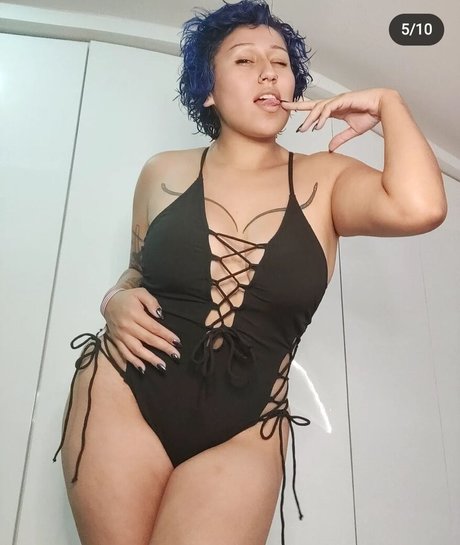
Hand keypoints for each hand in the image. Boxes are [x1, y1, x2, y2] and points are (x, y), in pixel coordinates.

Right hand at [103, 287, 181, 372]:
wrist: (109, 302)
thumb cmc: (128, 298)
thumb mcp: (141, 293)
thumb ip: (151, 302)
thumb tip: (160, 315)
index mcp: (135, 314)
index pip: (154, 327)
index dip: (166, 335)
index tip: (177, 342)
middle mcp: (127, 326)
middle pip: (148, 340)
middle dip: (163, 348)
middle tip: (176, 356)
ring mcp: (121, 335)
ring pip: (136, 350)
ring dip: (150, 359)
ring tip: (162, 366)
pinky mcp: (116, 341)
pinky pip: (124, 354)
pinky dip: (133, 362)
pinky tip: (143, 369)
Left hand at [281, 87, 397, 151]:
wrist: (384, 106)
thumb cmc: (370, 114)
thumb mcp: (352, 131)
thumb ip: (340, 138)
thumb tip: (330, 148)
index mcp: (334, 109)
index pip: (314, 108)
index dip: (301, 110)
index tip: (289, 111)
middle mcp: (334, 103)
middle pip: (312, 105)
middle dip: (297, 106)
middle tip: (284, 109)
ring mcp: (338, 100)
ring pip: (318, 107)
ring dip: (310, 118)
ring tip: (303, 128)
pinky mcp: (344, 100)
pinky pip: (329, 108)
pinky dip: (322, 117)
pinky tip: (318, 126)